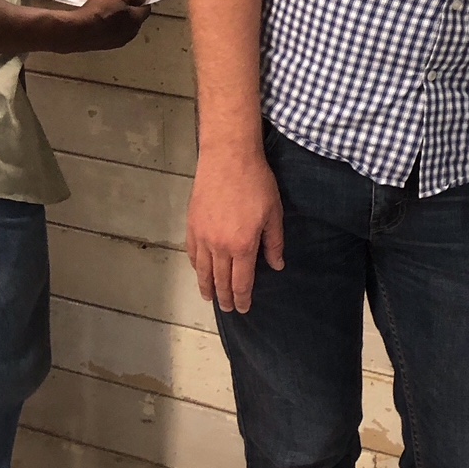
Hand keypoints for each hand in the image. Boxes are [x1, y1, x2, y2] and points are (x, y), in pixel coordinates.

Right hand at [65, 0, 150, 49]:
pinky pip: (113, 34)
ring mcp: (119, 42)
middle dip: (130, 12)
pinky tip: (99, 22)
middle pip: (135, 20)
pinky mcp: (106, 46)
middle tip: (119, 3)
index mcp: (137, 20)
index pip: (146, 9)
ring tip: (107, 12)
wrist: (79, 31)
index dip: (142, 1)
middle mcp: (132, 33)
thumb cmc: (101, 10)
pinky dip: (110, 28)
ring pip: (124, 28)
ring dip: (120, 21)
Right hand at [186, 142, 284, 312]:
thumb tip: (276, 265)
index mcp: (242, 246)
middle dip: (225, 297)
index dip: (242, 298)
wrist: (228, 158)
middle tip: (227, 308)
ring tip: (210, 297)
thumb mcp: (274, 213)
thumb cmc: (256, 183)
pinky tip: (199, 270)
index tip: (243, 309)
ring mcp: (203, 236)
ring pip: (202, 270)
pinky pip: (192, 253)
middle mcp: (219, 247)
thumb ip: (274, 243)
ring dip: (207, 286)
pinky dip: (196, 266)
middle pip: (220, 280)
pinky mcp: (192, 225)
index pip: (241, 282)